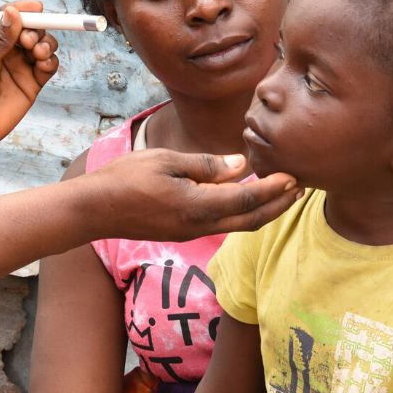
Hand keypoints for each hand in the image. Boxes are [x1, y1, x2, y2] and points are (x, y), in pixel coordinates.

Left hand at [0, 1, 59, 154]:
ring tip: (38, 52)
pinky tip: (44, 63)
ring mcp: (20, 66)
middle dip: (36, 28)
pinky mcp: (31, 84)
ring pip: (42, 45)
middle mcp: (6, 50)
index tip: (37, 7)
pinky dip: (51, 61)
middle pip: (30, 28)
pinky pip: (48, 67)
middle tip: (29, 40)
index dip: (24, 10)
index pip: (9, 16)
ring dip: (46, 43)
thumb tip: (13, 12)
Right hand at [87, 149, 300, 240]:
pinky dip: (241, 212)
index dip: (274, 190)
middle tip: (300, 188)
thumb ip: (205, 165)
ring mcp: (190, 232)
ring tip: (281, 192)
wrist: (93, 210)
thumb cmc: (124, 179)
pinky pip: (220, 224)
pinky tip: (244, 197)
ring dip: (262, 211)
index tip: (294, 176)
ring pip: (237, 226)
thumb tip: (239, 166)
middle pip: (250, 222)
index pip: (247, 201)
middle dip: (278, 206)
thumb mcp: (166, 160)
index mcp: (197, 207)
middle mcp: (198, 226)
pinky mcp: (181, 231)